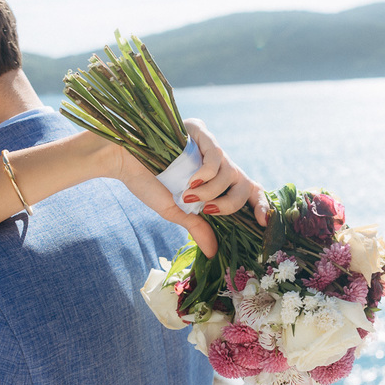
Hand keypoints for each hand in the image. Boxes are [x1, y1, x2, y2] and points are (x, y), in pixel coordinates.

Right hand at [110, 119, 268, 257]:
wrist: (121, 160)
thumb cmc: (145, 182)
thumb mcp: (175, 211)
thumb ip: (197, 227)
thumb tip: (213, 253)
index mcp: (214, 180)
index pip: (248, 190)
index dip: (261, 204)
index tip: (264, 222)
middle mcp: (216, 162)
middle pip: (245, 184)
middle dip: (229, 204)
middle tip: (207, 210)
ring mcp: (209, 146)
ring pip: (232, 172)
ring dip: (212, 191)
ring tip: (188, 194)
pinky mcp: (200, 131)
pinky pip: (218, 154)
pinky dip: (208, 173)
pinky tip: (192, 181)